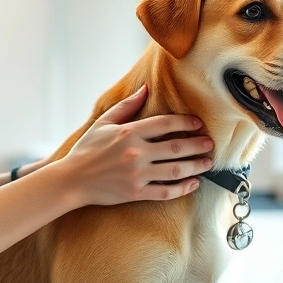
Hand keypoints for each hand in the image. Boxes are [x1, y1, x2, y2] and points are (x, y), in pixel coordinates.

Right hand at [60, 85, 214, 206]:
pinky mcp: (136, 193)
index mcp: (129, 133)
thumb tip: (145, 89)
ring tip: (208, 162)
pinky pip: (165, 192)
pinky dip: (182, 189)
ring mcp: (137, 175)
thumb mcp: (104, 123)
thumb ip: (127, 107)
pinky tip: (193, 184)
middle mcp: (135, 153)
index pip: (165, 124)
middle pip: (176, 147)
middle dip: (197, 145)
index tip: (198, 123)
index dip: (185, 122)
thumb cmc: (87, 149)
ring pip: (175, 170)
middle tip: (211, 143)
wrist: (72, 180)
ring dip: (195, 166)